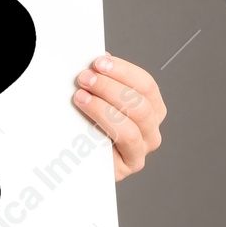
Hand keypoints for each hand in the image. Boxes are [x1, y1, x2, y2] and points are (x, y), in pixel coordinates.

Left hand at [73, 53, 165, 180]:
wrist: (74, 161)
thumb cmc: (87, 124)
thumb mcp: (98, 98)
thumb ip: (102, 79)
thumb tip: (99, 57)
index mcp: (151, 109)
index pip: (146, 85)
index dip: (123, 71)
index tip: (98, 62)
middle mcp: (151, 132)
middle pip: (139, 106)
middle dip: (110, 88)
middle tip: (85, 78)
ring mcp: (139, 152)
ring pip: (130, 128)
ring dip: (103, 108)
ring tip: (80, 97)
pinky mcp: (124, 169)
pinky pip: (117, 148)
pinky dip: (100, 130)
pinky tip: (82, 120)